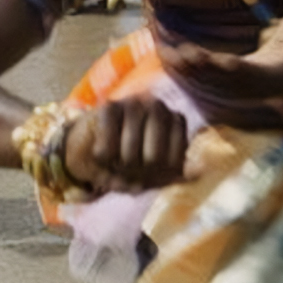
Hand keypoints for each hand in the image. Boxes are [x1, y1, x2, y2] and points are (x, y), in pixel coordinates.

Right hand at [63, 95, 188, 192]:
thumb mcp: (151, 174)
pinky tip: (101, 155)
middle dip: (137, 173)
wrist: (91, 145)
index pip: (175, 162)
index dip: (158, 178)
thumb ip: (170, 177)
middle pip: (154, 158)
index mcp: (175, 122)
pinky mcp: (109, 107)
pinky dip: (102, 160)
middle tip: (128, 171)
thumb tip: (192, 176)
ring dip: (118, 168)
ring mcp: (134, 104)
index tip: (149, 175)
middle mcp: (159, 108)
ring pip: (129, 153)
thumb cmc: (128, 159)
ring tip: (115, 163)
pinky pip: (107, 148)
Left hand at [163, 0, 282, 102]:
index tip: (221, 60)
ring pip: (209, 85)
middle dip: (204, 70)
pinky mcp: (226, 87)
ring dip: (188, 72)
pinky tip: (168, 57)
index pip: (252, 73)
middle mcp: (254, 88)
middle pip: (224, 82)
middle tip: (184, 53)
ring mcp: (238, 90)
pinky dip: (186, 73)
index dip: (235, 69)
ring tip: (168, 53)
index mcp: (275, 75)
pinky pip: (203, 83)